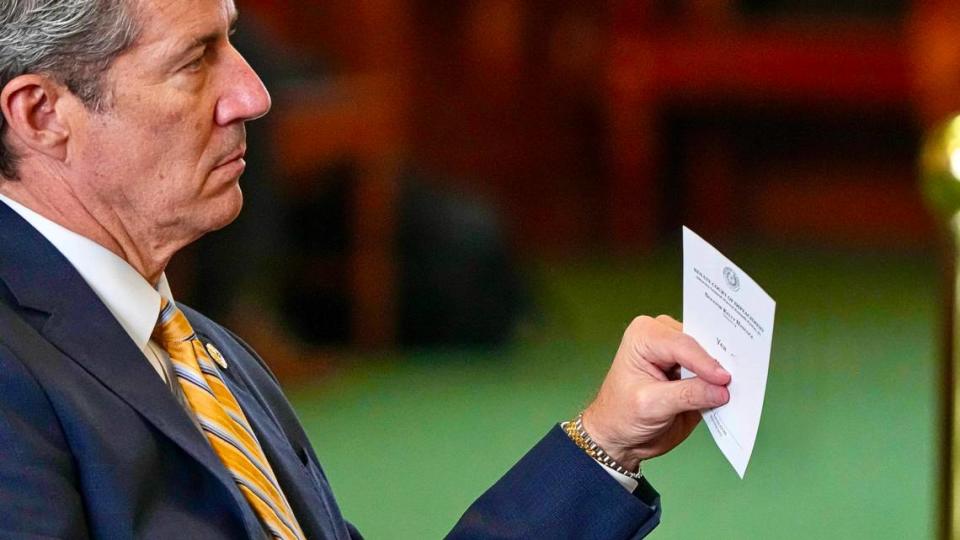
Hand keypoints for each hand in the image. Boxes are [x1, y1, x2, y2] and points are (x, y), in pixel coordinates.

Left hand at [581, 315, 730, 469]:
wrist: (620, 436)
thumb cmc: (621, 415)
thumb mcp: (651, 406)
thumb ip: (688, 395)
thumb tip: (721, 390)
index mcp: (645, 335)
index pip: (682, 344)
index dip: (705, 362)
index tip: (724, 379)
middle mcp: (663, 337)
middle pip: (700, 343)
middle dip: (719, 358)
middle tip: (742, 373)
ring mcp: (679, 353)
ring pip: (710, 354)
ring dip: (725, 369)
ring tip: (743, 381)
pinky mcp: (692, 370)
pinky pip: (713, 372)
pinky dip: (723, 382)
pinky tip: (736, 390)